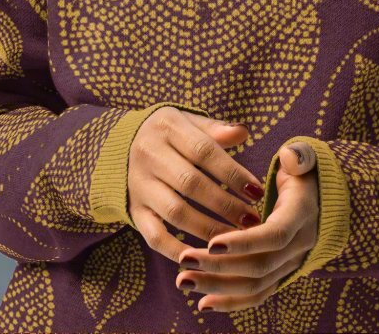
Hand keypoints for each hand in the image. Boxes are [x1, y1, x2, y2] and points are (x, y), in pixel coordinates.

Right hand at [127, 108, 266, 263]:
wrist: (121, 147)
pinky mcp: (134, 211)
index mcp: (167, 127)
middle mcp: (149, 155)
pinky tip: (204, 256)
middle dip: (226, 204)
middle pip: (191, 184)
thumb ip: (215, 130)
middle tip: (253, 220)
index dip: (233, 173)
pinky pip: (154, 236)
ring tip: (237, 239)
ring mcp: (139, 185)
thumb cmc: (169, 135)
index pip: (204, 151)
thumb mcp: (188, 122)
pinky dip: (178, 250)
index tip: (258, 192)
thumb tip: (243, 133)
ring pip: (176, 212)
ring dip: (209, 228)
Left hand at [173, 141, 319, 313]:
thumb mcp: (303, 158)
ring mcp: (290, 264)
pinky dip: (231, 302)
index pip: (274, 236)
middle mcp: (299, 246)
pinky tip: (202, 303)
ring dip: (218, 287)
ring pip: (255, 285)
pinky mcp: (280, 275)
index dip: (244, 242)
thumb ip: (298, 155)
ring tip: (184, 281)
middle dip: (220, 267)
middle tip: (184, 261)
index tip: (211, 243)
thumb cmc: (302, 172)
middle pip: (259, 266)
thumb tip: (289, 157)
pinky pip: (257, 295)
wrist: (320, 198)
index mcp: (301, 215)